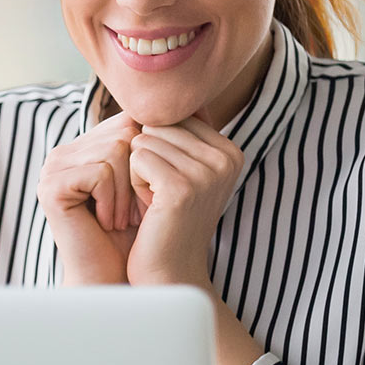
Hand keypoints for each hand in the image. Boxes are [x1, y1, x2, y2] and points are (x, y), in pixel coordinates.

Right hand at [36, 112, 141, 284]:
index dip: (148, 158)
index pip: (131, 121)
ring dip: (128, 192)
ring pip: (116, 150)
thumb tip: (193, 105)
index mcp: (86, 146)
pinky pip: (100, 171)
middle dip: (138, 175)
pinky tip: (104, 222)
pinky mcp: (51, 186)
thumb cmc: (136, 234)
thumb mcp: (150, 180)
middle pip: (125, 132)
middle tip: (131, 211)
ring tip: (117, 219)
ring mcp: (54, 167)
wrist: (115, 279)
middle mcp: (66, 151)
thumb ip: (155, 143)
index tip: (146, 194)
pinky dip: (112, 200)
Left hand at [125, 117, 243, 287]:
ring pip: (144, 139)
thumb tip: (161, 91)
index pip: (175, 116)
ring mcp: (207, 172)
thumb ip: (180, 132)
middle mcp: (226, 158)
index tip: (170, 183)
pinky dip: (133, 182)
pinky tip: (149, 207)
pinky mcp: (182, 188)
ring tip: (156, 202)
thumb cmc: (166, 221)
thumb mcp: (183, 171)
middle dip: (147, 157)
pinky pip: (137, 157)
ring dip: (139, 171)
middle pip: (159, 124)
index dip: (159, 147)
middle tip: (160, 195)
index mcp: (231, 150)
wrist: (169, 273)